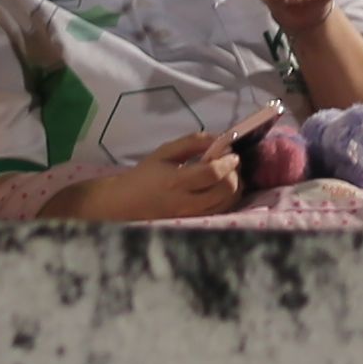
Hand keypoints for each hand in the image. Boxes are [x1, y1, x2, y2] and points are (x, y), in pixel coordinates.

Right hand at [65, 129, 249, 220]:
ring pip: (228, 203)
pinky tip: (222, 188)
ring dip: (235, 186)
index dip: (228, 162)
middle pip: (226, 190)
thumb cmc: (146, 175)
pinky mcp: (195, 224)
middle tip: (232, 163)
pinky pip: (221, 212)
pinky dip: (228, 198)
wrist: (127, 204)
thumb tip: (220, 139)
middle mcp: (186, 202)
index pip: (212, 173)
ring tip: (229, 174)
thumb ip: (193, 142)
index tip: (232, 154)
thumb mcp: (165, 152)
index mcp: (176, 181)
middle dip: (235, 174)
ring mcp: (192, 217)